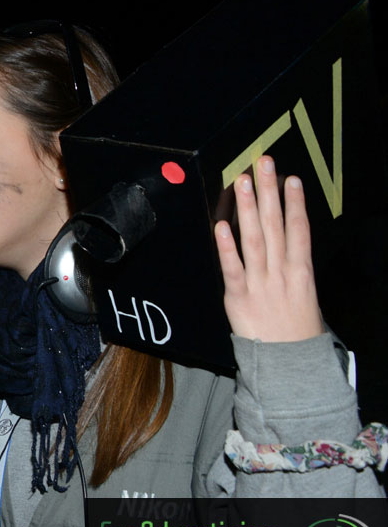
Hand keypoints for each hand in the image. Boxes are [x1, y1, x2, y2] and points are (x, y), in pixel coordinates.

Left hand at [214, 155, 322, 341]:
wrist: (289, 363)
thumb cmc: (296, 328)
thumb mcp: (305, 293)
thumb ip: (293, 266)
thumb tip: (287, 242)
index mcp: (301, 270)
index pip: (299, 228)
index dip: (295, 202)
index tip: (289, 179)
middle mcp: (282, 271)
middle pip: (275, 224)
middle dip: (269, 192)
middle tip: (263, 164)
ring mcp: (260, 282)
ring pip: (254, 238)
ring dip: (248, 208)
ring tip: (244, 182)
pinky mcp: (239, 296)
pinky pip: (232, 268)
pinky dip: (226, 247)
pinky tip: (222, 225)